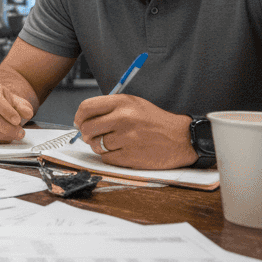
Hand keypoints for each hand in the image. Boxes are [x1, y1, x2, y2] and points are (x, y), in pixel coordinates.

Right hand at [0, 79, 34, 142]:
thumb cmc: (8, 104)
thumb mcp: (19, 102)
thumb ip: (24, 107)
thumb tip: (27, 113)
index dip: (6, 111)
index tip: (17, 121)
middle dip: (7, 128)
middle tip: (20, 133)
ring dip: (3, 136)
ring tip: (15, 135)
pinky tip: (5, 138)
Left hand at [73, 94, 192, 168]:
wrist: (181, 138)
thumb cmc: (155, 121)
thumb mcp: (134, 104)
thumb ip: (110, 108)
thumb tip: (83, 119)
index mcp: (122, 102)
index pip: (86, 107)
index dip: (79, 117)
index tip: (80, 122)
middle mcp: (123, 118)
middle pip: (87, 128)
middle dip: (86, 134)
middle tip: (93, 136)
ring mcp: (126, 138)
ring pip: (96, 145)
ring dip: (100, 146)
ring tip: (113, 143)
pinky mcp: (130, 156)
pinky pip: (106, 158)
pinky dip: (110, 157)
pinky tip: (122, 151)